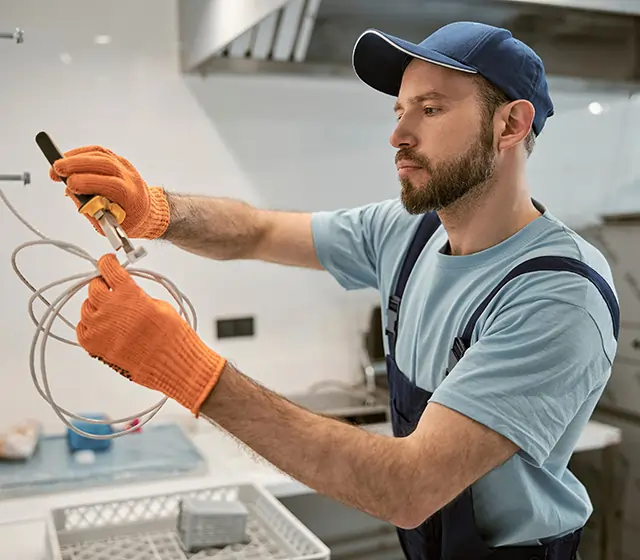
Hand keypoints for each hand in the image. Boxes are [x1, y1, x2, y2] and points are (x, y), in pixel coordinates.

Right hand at [49, 146, 169, 239]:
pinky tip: (67, 159)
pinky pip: (99, 152)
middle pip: (105, 164)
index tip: (70, 186)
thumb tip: (71, 193)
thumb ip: (91, 211)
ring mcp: (125, 166)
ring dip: (75, 157)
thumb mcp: (111, 225)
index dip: (90, 183)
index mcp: (132, 197)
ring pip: (101, 154)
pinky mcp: (118, 160)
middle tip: (56, 171)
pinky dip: (81, 154)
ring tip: (57, 166)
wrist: (147, 210)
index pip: (112, 185)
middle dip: (78, 165)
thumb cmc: (129, 220)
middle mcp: (130, 178)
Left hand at [77, 253, 226, 414]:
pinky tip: (105, 327)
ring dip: (96, 306)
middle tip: (111, 290)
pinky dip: (90, 325)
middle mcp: (110, 309)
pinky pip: (82, 328)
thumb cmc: (172, 336)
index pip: (108, 268)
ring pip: (86, 308)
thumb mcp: (159, 305)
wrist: (173, 364)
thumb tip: (124, 291)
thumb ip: (137, 295)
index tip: (108, 262)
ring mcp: (99, 328)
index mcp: (129, 294)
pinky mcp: (93, 346)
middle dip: (102, 285)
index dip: (107, 262)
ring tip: (112, 314)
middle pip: (93, 287)